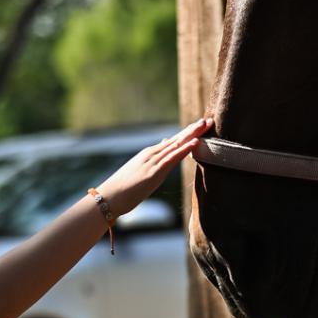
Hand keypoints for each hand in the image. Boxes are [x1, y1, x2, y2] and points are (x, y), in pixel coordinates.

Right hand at [98, 117, 212, 218]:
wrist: (109, 197)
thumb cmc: (123, 188)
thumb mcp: (140, 169)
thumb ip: (155, 157)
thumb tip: (165, 144)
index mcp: (149, 154)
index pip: (172, 141)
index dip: (187, 133)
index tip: (200, 125)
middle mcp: (152, 154)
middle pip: (177, 139)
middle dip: (193, 130)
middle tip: (209, 120)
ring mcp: (153, 162)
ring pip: (176, 145)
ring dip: (192, 135)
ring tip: (205, 125)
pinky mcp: (154, 172)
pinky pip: (172, 158)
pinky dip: (185, 149)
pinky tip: (195, 143)